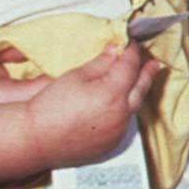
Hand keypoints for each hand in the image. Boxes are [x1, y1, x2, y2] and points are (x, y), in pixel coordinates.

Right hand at [22, 44, 159, 171]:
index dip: (132, 52)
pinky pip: (125, 124)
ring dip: (137, 92)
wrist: (35, 139)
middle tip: (153, 63)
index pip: (130, 65)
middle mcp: (120, 113)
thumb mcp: (76, 76)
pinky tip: (120, 105)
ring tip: (137, 81)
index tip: (131, 44)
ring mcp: (118, 131)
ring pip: (135, 106)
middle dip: (147, 72)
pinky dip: (125, 111)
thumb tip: (116, 50)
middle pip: (141, 86)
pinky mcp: (111, 144)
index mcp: (112, 93)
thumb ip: (102, 63)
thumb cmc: (50, 107)